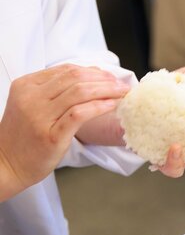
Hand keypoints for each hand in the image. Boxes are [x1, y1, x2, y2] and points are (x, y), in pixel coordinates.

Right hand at [0, 65, 128, 200]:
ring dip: (107, 90)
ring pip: (79, 92)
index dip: (93, 71)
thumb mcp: (31, 105)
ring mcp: (39, 116)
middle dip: (104, 79)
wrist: (6, 164)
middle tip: (122, 85)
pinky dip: (99, 106)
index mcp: (26, 86)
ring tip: (122, 93)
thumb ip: (53, 91)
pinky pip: (79, 114)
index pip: (66, 70)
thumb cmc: (24, 136)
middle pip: (75, 78)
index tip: (111, 77)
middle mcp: (31, 98)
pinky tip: (112, 105)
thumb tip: (90, 79)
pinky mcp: (50, 135)